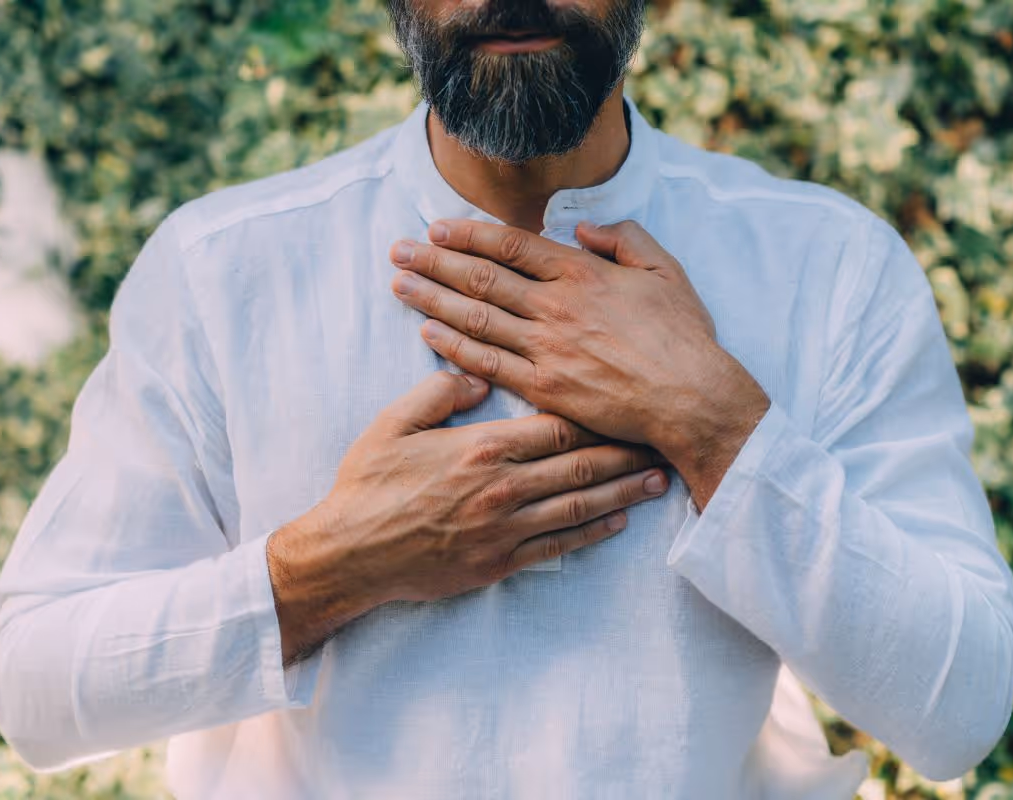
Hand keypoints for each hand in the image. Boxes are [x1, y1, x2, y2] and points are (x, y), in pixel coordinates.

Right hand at [281, 370, 670, 606]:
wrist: (349, 553)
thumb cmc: (368, 484)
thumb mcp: (393, 423)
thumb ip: (438, 392)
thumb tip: (478, 376)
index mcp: (482, 448)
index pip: (556, 426)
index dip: (596, 414)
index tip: (626, 403)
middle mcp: (503, 488)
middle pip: (580, 465)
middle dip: (625, 452)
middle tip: (663, 440)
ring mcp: (504, 529)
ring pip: (578, 507)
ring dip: (622, 493)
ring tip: (657, 481)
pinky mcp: (499, 563)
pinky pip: (557, 546)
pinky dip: (592, 533)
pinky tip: (618, 521)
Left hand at [387, 218, 769, 459]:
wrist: (692, 399)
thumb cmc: (683, 336)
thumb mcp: (664, 270)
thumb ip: (623, 238)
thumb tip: (582, 228)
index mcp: (582, 273)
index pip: (510, 244)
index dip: (468, 234)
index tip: (437, 228)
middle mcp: (556, 307)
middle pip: (481, 277)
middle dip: (434, 261)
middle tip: (398, 249)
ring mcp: (546, 349)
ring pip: (476, 317)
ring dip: (432, 298)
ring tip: (399, 284)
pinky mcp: (543, 388)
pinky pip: (487, 363)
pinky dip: (454, 346)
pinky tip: (428, 332)